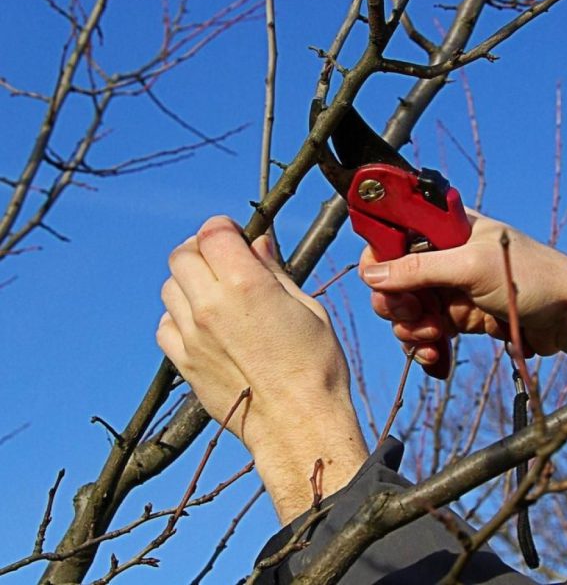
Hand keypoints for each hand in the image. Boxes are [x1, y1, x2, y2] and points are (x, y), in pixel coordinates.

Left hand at [157, 216, 366, 522]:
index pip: (213, 233)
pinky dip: (179, 316)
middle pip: (183, 255)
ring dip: (189, 282)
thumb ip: (274, 271)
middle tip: (224, 260)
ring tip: (216, 295)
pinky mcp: (184, 363)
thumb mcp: (307, 308)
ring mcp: (192, 335)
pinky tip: (204, 325)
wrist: (297, 424)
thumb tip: (257, 244)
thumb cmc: (315, 366)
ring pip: (170, 288)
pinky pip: (165, 325)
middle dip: (203, 249)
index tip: (236, 235)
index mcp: (245, 284)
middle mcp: (210, 305)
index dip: (224, 228)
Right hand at [360, 210, 566, 404]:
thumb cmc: (532, 278)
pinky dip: (424, 346)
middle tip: (414, 318)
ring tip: (433, 340)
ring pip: (405, 310)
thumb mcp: (471, 268)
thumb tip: (370, 274)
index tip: (384, 287)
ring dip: (411, 330)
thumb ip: (419, 269)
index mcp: (445, 227)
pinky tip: (435, 357)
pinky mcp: (456, 316)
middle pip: (392, 278)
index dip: (379, 261)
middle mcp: (442, 254)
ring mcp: (448, 287)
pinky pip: (424, 331)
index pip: (392, 235)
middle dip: (397, 304)